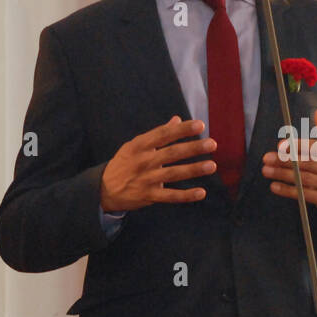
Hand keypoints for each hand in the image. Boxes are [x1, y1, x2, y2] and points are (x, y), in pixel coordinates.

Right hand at [100, 115, 216, 210]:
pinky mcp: (149, 196)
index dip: (182, 130)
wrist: (103, 189)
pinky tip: (201, 192)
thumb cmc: (124, 163)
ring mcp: (146, 179)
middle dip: (193, 148)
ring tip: (212, 166)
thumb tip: (177, 119)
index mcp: (140, 145)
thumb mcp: (135, 145)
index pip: (163, 134)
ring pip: (173, 173)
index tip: (200, 125)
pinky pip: (170, 196)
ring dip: (194, 170)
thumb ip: (157, 134)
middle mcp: (143, 161)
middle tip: (212, 144)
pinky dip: (186, 195)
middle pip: (172, 153)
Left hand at [261, 106, 316, 218]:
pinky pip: (303, 195)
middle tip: (267, 158)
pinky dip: (287, 190)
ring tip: (266, 170)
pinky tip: (274, 186)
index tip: (281, 144)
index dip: (298, 146)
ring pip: (303, 179)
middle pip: (308, 164)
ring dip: (282, 174)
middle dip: (285, 160)